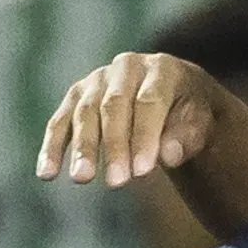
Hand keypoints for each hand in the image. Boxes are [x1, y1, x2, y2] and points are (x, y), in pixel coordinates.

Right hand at [36, 52, 230, 187]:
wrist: (176, 94)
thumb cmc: (190, 113)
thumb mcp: (200, 122)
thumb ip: (187, 136)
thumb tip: (168, 155)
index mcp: (163, 68)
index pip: (150, 102)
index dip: (145, 136)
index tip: (142, 171)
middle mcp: (126, 66)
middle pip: (114, 106)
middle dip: (114, 145)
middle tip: (116, 181)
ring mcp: (97, 79)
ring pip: (85, 113)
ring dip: (83, 148)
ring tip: (83, 178)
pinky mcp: (77, 95)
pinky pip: (60, 122)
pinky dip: (53, 147)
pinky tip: (47, 173)